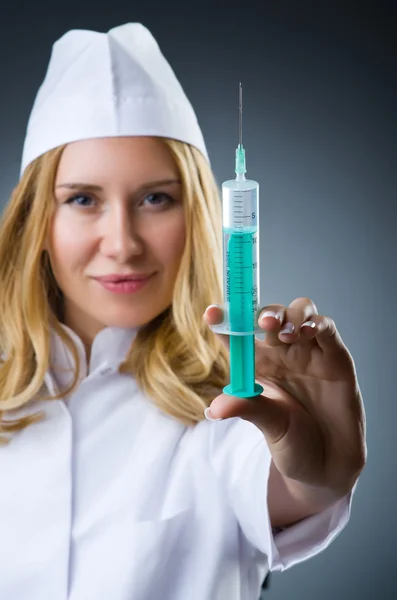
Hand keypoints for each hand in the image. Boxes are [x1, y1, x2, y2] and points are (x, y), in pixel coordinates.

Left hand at [203, 297, 365, 495]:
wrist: (328, 464)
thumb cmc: (293, 441)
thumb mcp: (267, 425)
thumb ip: (246, 408)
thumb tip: (214, 409)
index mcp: (257, 364)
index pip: (237, 334)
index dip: (225, 319)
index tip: (212, 313)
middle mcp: (281, 352)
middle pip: (270, 316)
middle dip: (264, 313)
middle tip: (262, 323)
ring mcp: (309, 351)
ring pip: (299, 311)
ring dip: (291, 315)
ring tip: (284, 333)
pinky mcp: (335, 356)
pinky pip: (327, 329)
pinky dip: (318, 323)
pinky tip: (308, 331)